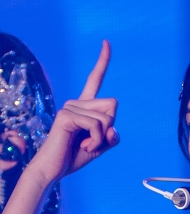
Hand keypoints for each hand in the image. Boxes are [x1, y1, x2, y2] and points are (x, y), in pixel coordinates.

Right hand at [27, 40, 118, 184]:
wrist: (53, 170)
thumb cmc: (74, 157)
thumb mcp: (100, 147)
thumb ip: (111, 136)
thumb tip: (113, 129)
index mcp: (83, 106)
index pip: (94, 79)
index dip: (102, 62)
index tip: (107, 42)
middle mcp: (76, 102)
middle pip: (113, 104)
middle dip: (109, 126)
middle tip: (92, 141)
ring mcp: (69, 107)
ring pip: (107, 117)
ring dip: (101, 138)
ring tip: (85, 146)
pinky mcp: (66, 115)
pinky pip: (97, 126)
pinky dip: (96, 141)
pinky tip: (84, 147)